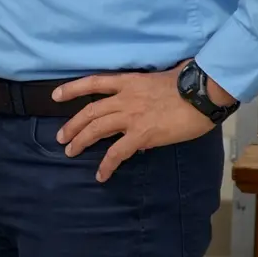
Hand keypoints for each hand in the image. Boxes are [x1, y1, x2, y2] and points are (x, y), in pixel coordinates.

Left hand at [51, 62, 222, 182]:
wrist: (202, 93)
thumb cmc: (188, 83)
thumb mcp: (159, 81)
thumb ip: (145, 94)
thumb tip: (142, 116)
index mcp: (128, 82)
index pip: (93, 82)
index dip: (72, 89)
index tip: (55, 95)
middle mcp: (124, 98)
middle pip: (90, 111)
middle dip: (73, 125)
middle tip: (61, 137)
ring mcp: (131, 116)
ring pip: (96, 129)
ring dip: (81, 141)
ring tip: (70, 152)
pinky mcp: (141, 134)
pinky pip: (117, 152)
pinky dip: (106, 164)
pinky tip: (101, 175)